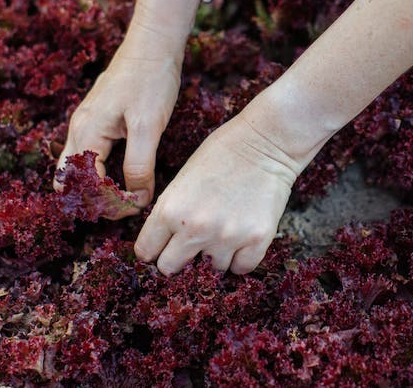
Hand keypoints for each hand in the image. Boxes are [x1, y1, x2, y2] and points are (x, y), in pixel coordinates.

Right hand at [58, 20, 182, 205]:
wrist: (152, 43)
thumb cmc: (151, 80)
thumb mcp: (149, 126)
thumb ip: (140, 165)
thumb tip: (137, 198)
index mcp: (86, 133)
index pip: (84, 186)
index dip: (109, 202)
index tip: (138, 203)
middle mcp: (77, 130)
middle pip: (66, 181)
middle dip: (91, 200)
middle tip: (125, 205)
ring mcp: (84, 123)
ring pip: (75, 168)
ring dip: (95, 187)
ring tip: (126, 194)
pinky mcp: (96, 119)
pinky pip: (87, 154)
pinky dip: (99, 171)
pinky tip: (124, 173)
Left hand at [133, 110, 305, 274]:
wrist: (265, 143)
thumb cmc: (221, 153)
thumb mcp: (182, 180)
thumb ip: (170, 214)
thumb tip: (164, 245)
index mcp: (170, 211)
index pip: (147, 252)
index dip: (154, 249)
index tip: (162, 247)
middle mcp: (195, 229)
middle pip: (171, 268)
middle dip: (178, 258)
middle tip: (191, 245)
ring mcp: (227, 238)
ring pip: (211, 270)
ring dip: (214, 256)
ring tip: (224, 230)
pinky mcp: (256, 241)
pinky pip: (241, 268)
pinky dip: (240, 258)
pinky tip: (242, 237)